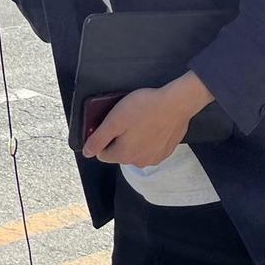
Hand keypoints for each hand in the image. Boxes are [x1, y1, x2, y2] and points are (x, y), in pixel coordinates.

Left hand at [82, 73, 214, 166]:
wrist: (177, 103)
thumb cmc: (145, 108)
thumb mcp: (114, 120)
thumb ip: (98, 139)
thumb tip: (87, 152)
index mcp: (124, 155)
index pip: (103, 153)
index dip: (104, 137)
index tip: (113, 124)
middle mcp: (139, 161)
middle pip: (120, 152)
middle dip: (120, 138)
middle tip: (128, 120)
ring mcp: (155, 157)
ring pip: (136, 150)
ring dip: (135, 139)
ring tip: (141, 121)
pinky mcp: (167, 151)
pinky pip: (151, 147)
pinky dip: (150, 139)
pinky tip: (153, 125)